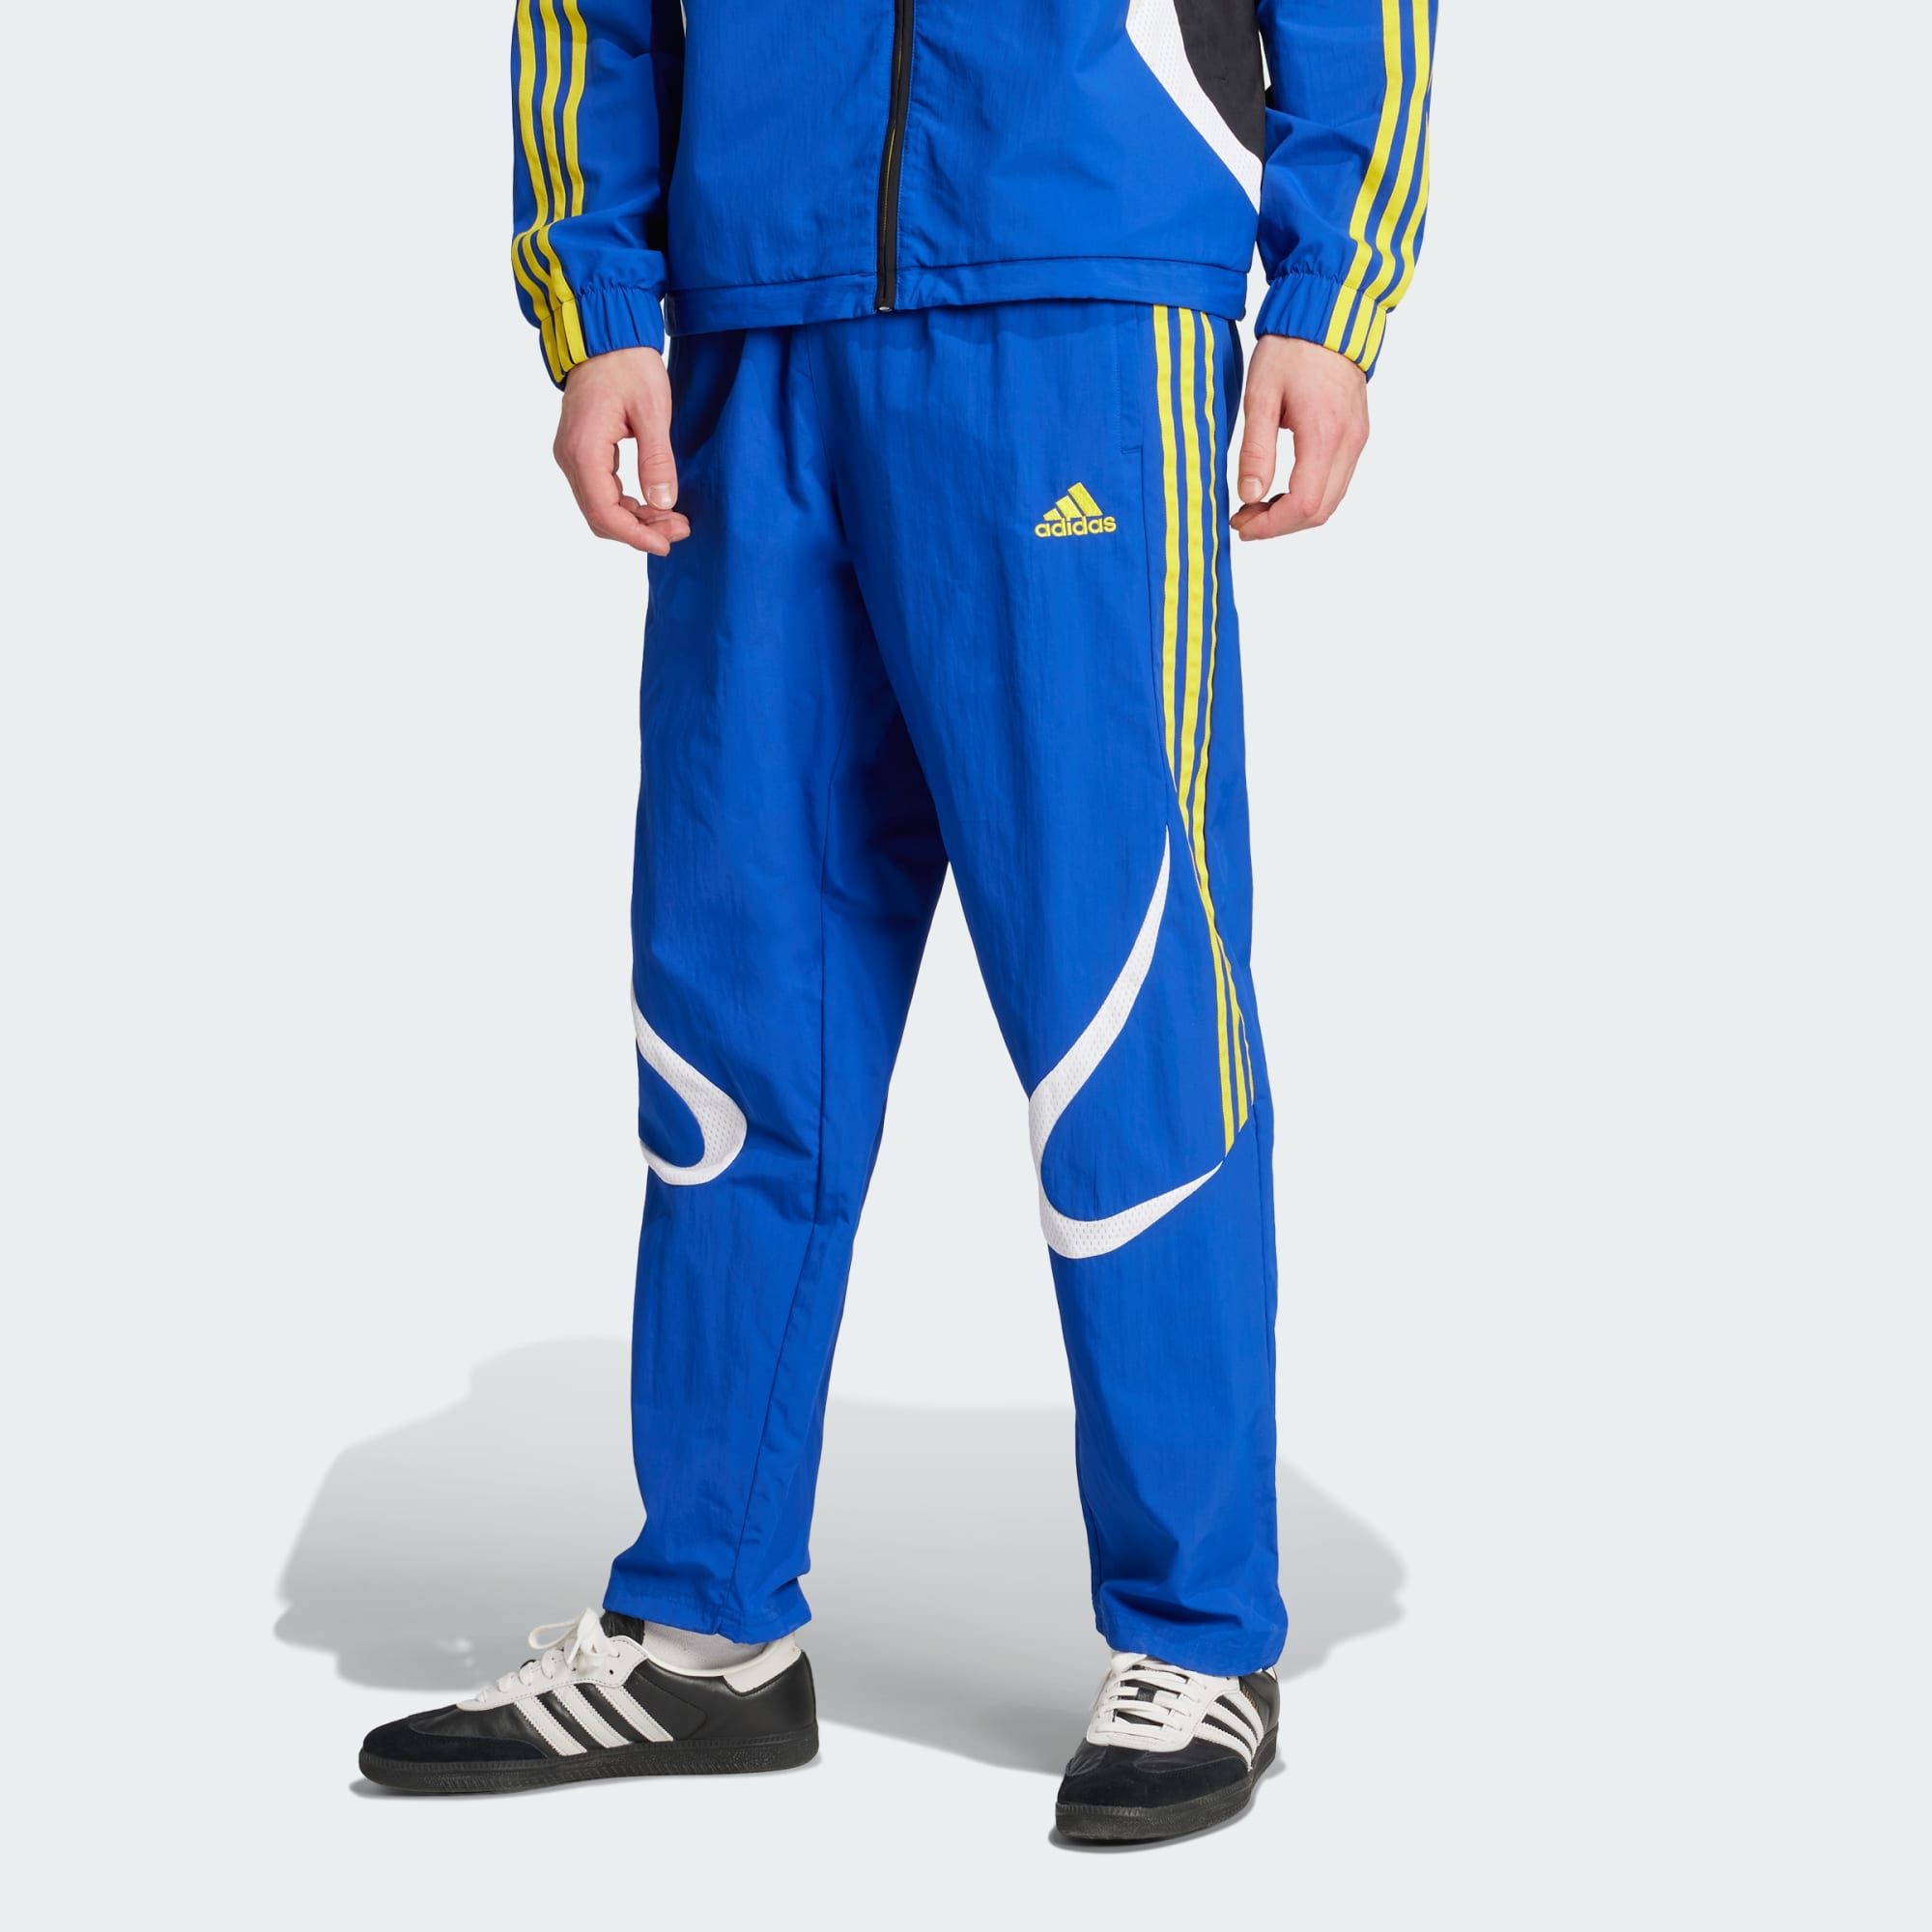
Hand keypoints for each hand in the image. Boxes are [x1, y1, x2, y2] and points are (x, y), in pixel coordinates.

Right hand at [553, 347, 689, 554]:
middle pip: (600, 516)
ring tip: (673, 518)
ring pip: (599, 507)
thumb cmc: (628, 365)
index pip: (604, 512)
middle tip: (680, 528)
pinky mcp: (581, 451)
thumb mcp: (653, 411)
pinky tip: (654, 502)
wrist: (605, 336)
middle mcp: (570, 457)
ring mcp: (572, 455)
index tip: (666, 543)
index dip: (635, 535)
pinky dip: (626, 504)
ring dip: (634, 520)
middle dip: (639, 530)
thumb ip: (657, 460)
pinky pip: (600, 491)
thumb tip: (664, 503)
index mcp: (584, 450)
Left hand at [1230, 336, 1368, 540]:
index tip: (1241, 524)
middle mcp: (1349, 442)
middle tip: (1244, 518)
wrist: (1328, 312)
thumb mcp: (1260, 396)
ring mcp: (1357, 439)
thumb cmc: (1292, 347)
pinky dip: (1308, 495)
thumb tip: (1249, 496)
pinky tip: (1280, 486)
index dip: (1271, 525)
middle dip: (1280, 525)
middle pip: (1321, 511)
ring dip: (1294, 512)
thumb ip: (1255, 450)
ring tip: (1257, 504)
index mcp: (1324, 434)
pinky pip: (1336, 481)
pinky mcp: (1356, 434)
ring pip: (1331, 500)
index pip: (1304, 504)